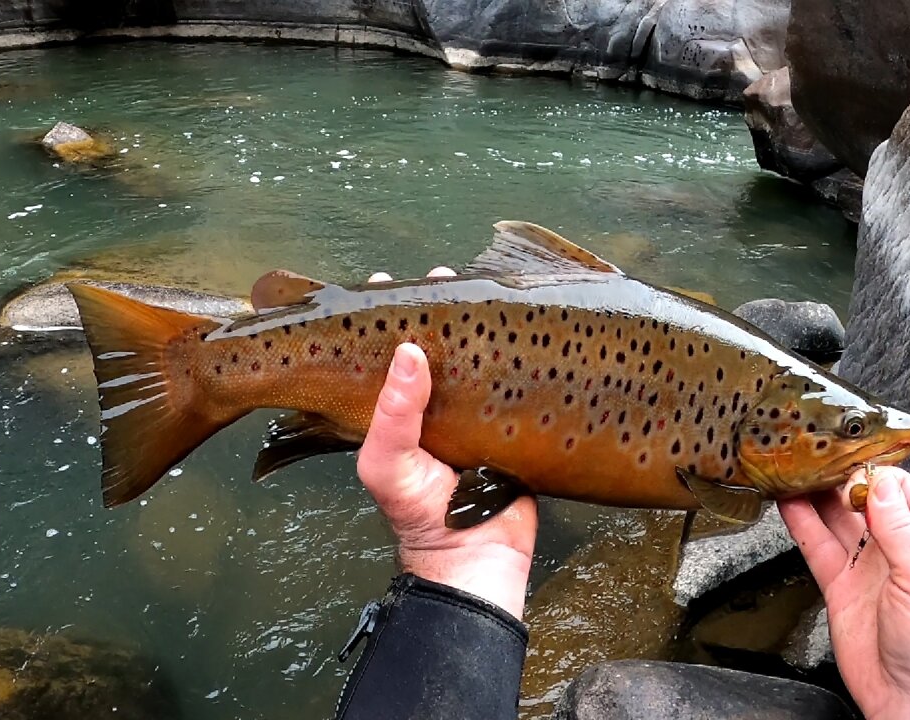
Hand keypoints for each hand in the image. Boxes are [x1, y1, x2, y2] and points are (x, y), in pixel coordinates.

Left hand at [355, 269, 536, 619]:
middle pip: (433, 343)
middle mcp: (433, 404)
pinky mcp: (513, 419)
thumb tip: (407, 351)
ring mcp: (475, 409)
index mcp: (394, 410)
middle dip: (437, 307)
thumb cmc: (420, 517)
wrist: (478, 561)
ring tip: (481, 288)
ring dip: (478, 322)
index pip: (384, 351)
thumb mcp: (388, 466)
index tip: (389, 283)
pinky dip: (519, 353)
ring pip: (475, 355)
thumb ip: (391, 413)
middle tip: (443, 276)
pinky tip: (525, 326)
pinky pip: (515, 378)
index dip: (384, 315)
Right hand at [778, 468, 909, 719]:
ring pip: (836, 518)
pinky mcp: (841, 583)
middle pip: (864, 498)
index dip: (874, 473)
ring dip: (816, 495)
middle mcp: (899, 546)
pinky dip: (801, 522)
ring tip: (794, 470)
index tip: (850, 462)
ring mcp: (867, 563)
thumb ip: (901, 529)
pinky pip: (817, 545)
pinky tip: (788, 503)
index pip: (902, 489)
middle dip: (840, 477)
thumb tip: (880, 484)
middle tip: (814, 459)